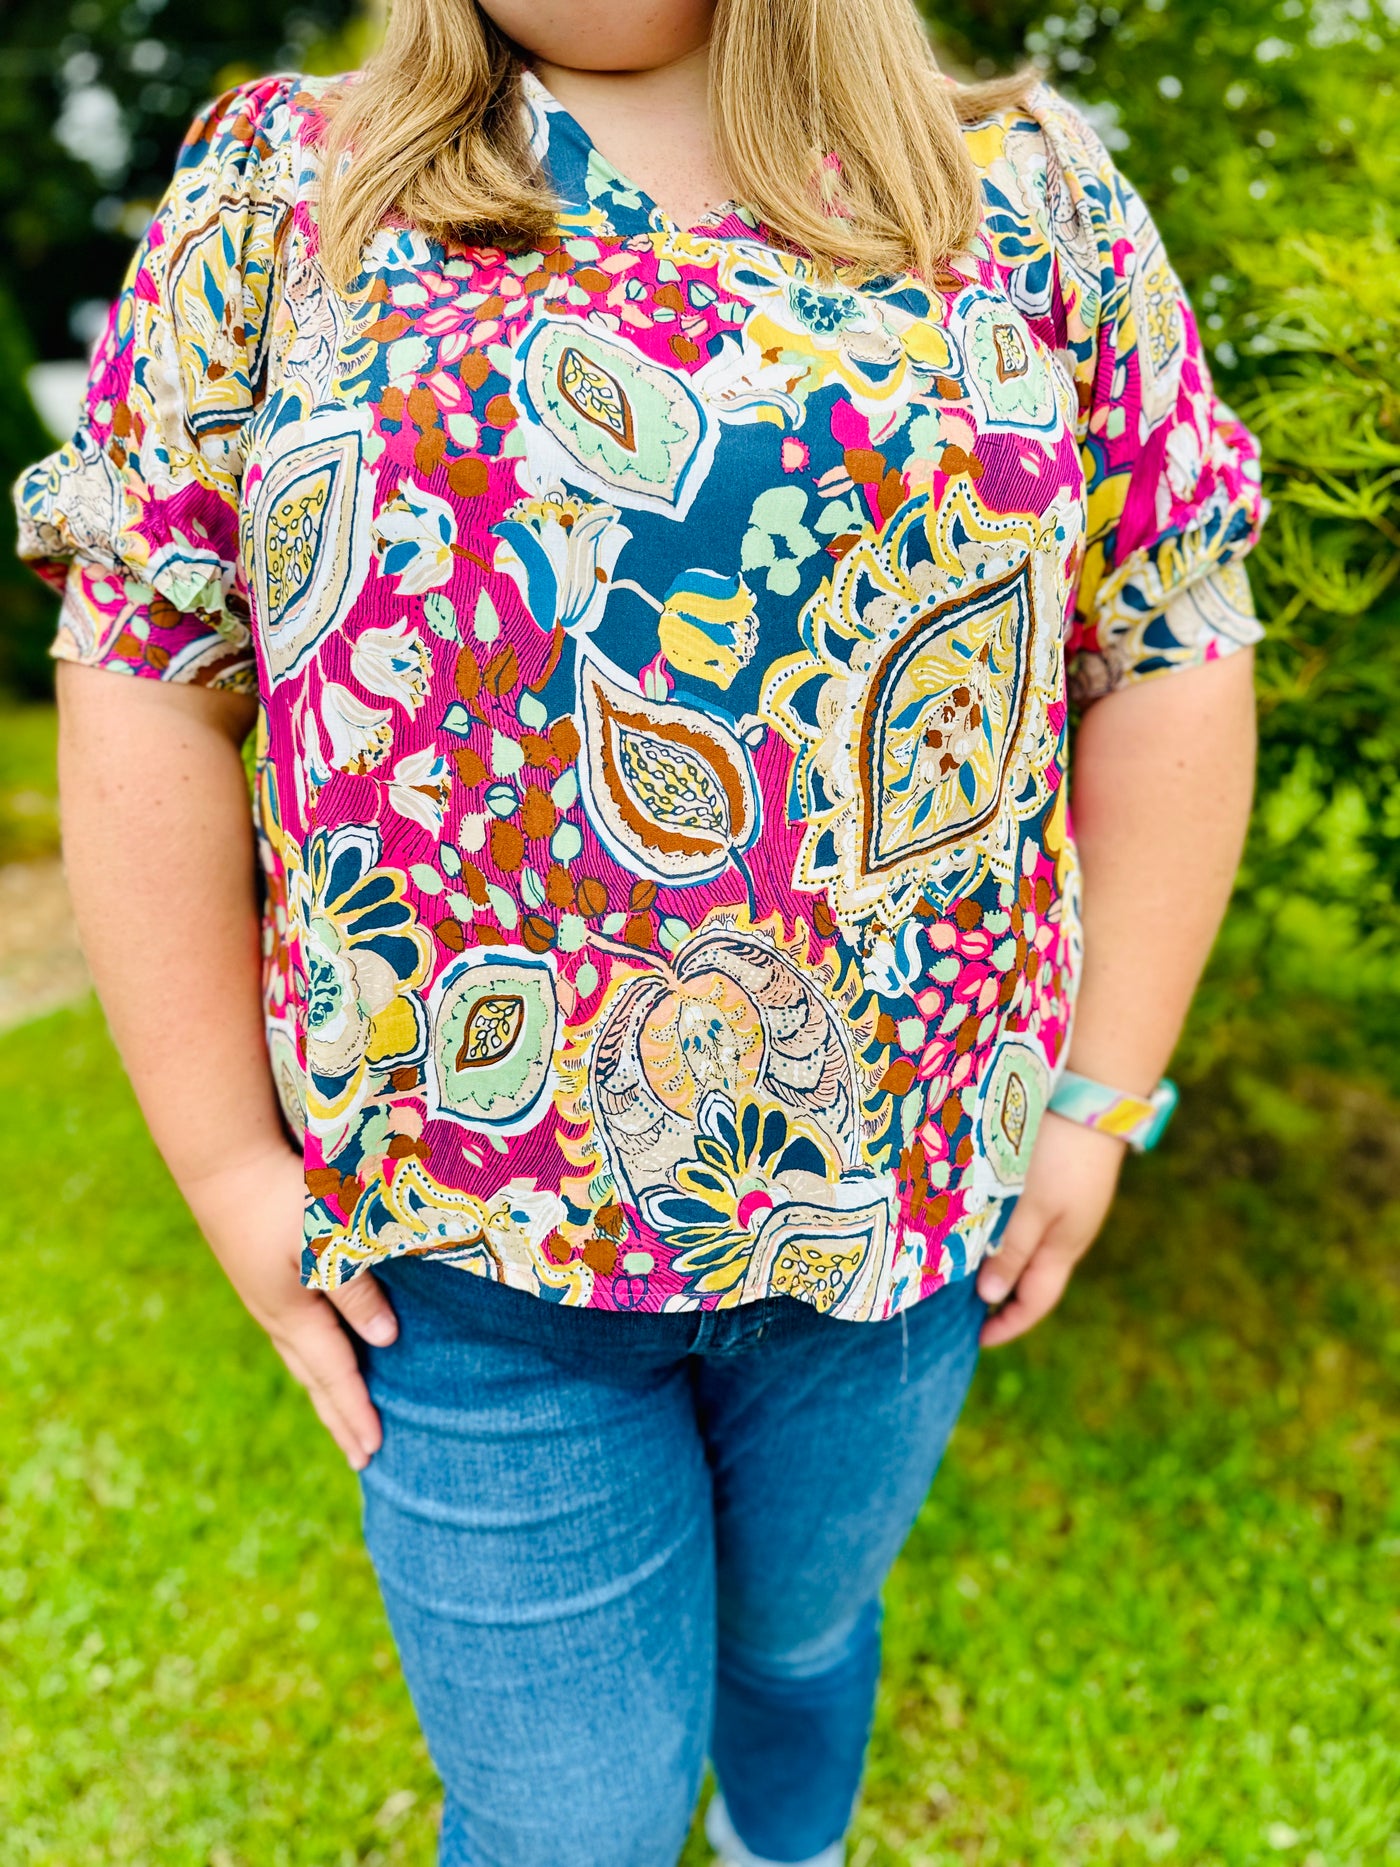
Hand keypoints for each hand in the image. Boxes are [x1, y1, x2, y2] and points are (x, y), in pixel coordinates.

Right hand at [183, 1144, 398, 1468]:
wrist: (223, 1164)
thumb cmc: (280, 1197)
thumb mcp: (325, 1241)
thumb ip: (356, 1289)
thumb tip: (385, 1340)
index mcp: (293, 1313)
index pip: (334, 1374)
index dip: (356, 1411)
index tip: (374, 1449)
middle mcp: (277, 1315)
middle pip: (314, 1378)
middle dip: (339, 1416)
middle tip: (361, 1455)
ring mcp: (264, 1298)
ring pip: (300, 1358)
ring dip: (324, 1390)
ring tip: (341, 1414)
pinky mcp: (261, 1279)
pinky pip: (293, 1335)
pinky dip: (312, 1358)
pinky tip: (316, 1352)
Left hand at [976, 1111, 1125, 1347]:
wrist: (1095, 1094)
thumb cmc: (1060, 1154)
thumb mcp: (1032, 1207)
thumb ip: (1012, 1250)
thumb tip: (991, 1298)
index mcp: (1064, 1246)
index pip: (1036, 1300)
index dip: (1008, 1324)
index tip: (979, 1340)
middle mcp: (1070, 1231)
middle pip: (1034, 1277)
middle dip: (1003, 1298)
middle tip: (965, 1310)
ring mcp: (1070, 1205)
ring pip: (1033, 1248)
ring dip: (1003, 1263)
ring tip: (967, 1268)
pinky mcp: (1064, 1180)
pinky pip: (1034, 1222)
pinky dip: (1010, 1234)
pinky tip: (987, 1223)